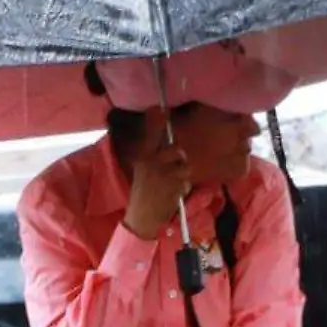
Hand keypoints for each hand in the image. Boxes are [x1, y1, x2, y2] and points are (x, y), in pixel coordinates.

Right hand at [123, 108, 190, 238]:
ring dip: (183, 174)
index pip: (151, 134)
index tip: (160, 107)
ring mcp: (162, 173)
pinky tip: (173, 194)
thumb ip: (153, 157)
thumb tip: (169, 145)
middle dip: (180, 158)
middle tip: (176, 167)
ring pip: (184, 165)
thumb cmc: (143, 195)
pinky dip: (183, 188)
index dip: (158, 120)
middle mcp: (151, 162)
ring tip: (173, 183)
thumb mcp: (142, 172)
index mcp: (142, 157)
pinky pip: (186, 180)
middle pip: (176, 149)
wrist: (141, 218)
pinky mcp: (172, 186)